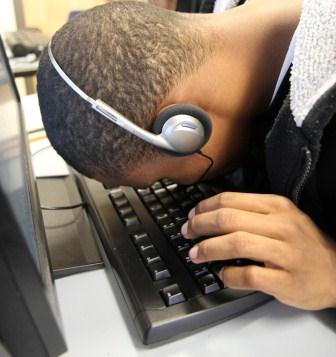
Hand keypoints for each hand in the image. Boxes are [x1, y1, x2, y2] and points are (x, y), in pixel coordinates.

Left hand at [181, 192, 335, 309]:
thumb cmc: (303, 244)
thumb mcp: (282, 218)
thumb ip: (251, 214)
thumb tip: (212, 216)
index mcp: (276, 206)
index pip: (230, 200)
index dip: (204, 208)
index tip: (192, 216)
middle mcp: (281, 225)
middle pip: (228, 219)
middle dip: (200, 226)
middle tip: (187, 233)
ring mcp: (284, 252)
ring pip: (236, 243)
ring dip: (208, 249)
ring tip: (195, 254)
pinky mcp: (286, 280)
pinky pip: (249, 275)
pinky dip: (229, 275)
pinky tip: (222, 274)